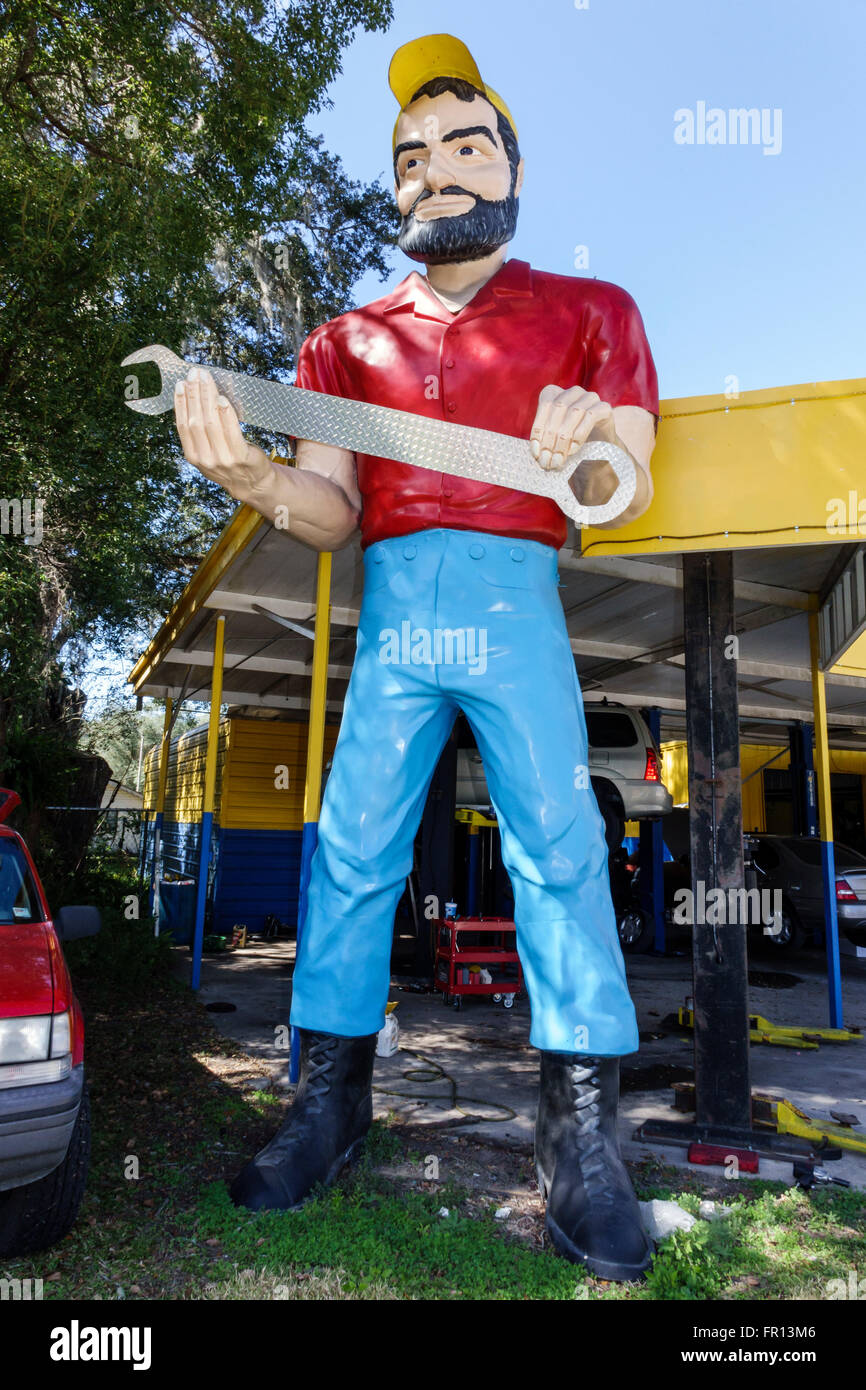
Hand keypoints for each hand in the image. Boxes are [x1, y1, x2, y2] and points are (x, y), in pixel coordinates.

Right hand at [174, 366, 272, 498]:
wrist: (252, 483)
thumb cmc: (229, 461)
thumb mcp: (208, 451)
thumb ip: (200, 431)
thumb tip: (196, 396)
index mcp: (193, 456)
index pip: (183, 426)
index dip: (180, 403)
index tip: (180, 384)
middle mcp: (205, 459)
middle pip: (196, 421)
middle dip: (194, 394)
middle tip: (195, 374)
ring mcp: (222, 459)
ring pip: (211, 423)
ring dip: (208, 398)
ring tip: (207, 380)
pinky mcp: (240, 457)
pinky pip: (231, 432)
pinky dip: (226, 414)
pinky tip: (222, 400)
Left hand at [529, 385, 618, 471]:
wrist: (599, 446)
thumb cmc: (570, 442)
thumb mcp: (551, 439)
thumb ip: (544, 441)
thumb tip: (538, 454)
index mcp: (555, 392)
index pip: (545, 405)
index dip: (538, 430)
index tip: (537, 453)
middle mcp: (573, 391)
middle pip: (558, 407)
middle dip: (550, 437)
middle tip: (547, 460)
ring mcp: (590, 397)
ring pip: (574, 412)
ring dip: (563, 438)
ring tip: (559, 458)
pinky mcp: (604, 407)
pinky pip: (590, 416)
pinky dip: (579, 434)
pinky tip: (573, 450)